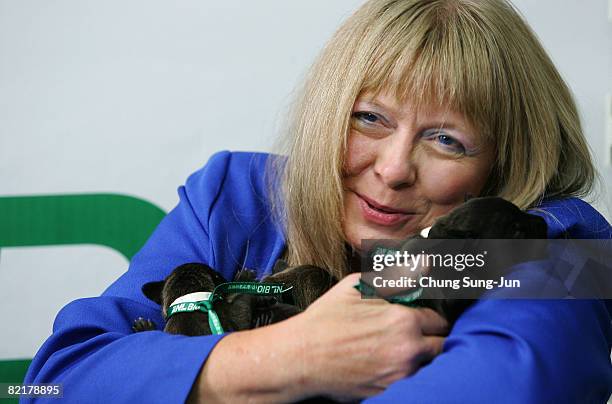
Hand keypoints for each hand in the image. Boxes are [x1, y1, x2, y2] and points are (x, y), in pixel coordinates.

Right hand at [292, 273, 447, 399]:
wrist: (301, 358)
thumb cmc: (326, 320)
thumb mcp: (357, 288)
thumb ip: (396, 277)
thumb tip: (425, 264)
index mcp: (404, 321)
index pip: (439, 320)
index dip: (428, 317)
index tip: (417, 317)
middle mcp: (409, 351)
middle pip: (442, 346)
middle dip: (430, 338)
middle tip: (411, 334)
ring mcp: (400, 376)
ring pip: (429, 365)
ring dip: (420, 356)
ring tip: (396, 348)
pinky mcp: (390, 393)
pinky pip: (411, 382)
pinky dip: (405, 373)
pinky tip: (385, 363)